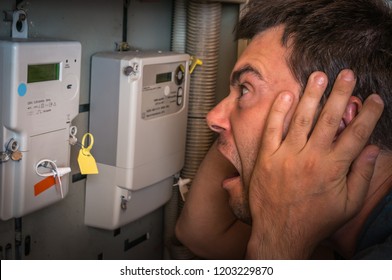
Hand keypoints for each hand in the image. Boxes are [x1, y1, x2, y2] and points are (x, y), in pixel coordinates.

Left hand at [246, 69, 383, 258]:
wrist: (280, 232)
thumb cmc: (316, 220)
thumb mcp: (348, 204)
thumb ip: (362, 176)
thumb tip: (373, 149)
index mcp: (333, 168)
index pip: (356, 134)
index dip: (368, 114)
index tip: (374, 98)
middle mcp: (311, 158)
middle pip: (330, 119)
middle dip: (340, 94)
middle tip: (346, 73)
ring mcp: (286, 156)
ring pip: (301, 119)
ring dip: (311, 95)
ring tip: (319, 76)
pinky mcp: (266, 158)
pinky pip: (272, 130)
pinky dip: (278, 112)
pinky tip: (286, 95)